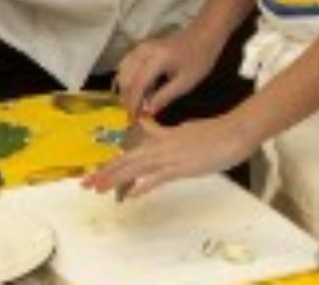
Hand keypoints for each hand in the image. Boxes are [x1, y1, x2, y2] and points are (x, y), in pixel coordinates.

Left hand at [81, 114, 253, 198]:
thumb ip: (160, 131)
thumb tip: (144, 125)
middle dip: (105, 173)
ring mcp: (169, 156)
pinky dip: (143, 185)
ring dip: (116, 179)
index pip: (129, 152)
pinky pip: (158, 178)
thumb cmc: (210, 132)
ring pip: (136, 168)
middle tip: (86, 184)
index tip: (95, 173)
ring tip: (99, 188)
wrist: (233, 132)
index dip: (111, 163)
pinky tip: (130, 194)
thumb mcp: (180, 129)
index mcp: (160, 138)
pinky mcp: (182, 167)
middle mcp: (160, 146)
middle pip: (126, 160)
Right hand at [115, 28, 220, 118]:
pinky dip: (128, 79)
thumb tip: (147, 112)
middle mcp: (143, 50)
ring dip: (125, 89)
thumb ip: (164, 97)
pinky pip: (127, 65)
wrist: (203, 35)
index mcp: (157, 58)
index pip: (138, 84)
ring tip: (134, 105)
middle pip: (126, 77)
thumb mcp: (185, 83)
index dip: (133, 103)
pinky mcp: (141, 48)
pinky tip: (137, 91)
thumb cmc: (199, 58)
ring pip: (123, 70)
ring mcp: (140, 47)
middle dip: (126, 98)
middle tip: (132, 115)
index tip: (133, 119)